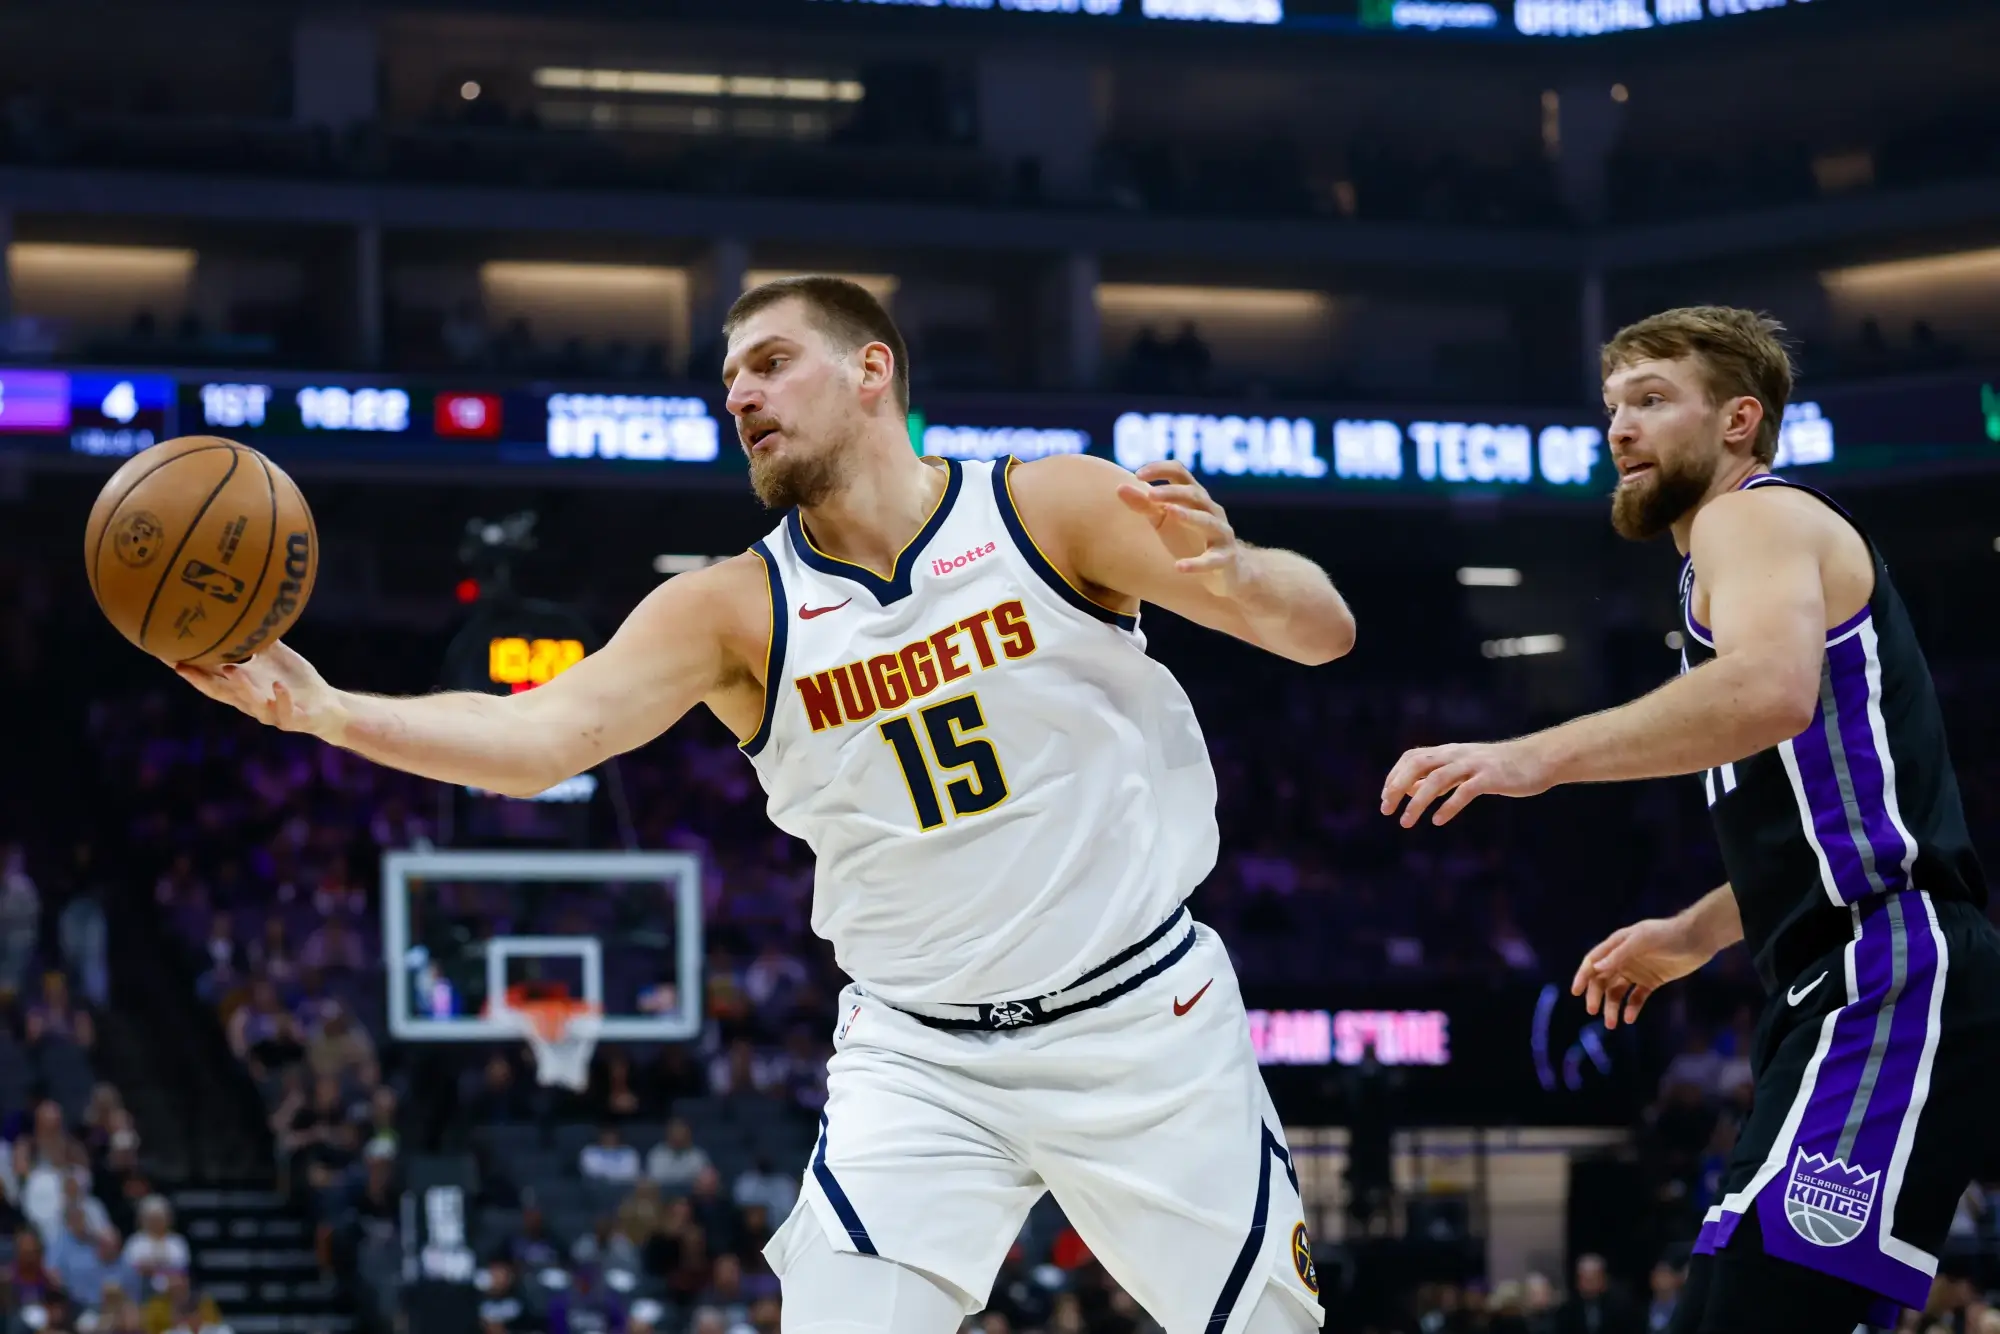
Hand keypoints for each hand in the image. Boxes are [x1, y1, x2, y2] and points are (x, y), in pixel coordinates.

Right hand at [170, 642, 340, 738]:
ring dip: (240, 687)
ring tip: (232, 669)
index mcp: (243, 688)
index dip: (188, 668)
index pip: (209, 678)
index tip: (165, 653)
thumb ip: (258, 640)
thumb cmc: (295, 681)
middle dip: (199, 680)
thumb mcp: (275, 657)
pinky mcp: (293, 719)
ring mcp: (270, 712)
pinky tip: (278, 687)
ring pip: (250, 703)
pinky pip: (285, 712)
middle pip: (219, 693)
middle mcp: (251, 702)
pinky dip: (281, 699)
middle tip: (180, 665)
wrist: (326, 708)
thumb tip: (245, 610)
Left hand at [1115, 461, 1243, 596]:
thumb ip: (1145, 505)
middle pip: (1194, 494)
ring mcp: (1221, 534)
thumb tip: (1119, 488)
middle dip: (1172, 493)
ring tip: (1170, 513)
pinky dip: (1196, 564)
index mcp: (1195, 498)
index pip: (1180, 473)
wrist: (1227, 571)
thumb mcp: (1164, 521)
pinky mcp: (1225, 559)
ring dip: (1189, 516)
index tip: (1138, 474)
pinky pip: (1212, 560)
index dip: (1161, 469)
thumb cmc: (1190, 540)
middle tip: (1150, 494)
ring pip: (1208, 521)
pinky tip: (1179, 567)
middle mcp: (1211, 511)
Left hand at [1379, 739, 1552, 826]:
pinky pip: (1464, 791)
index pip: (1411, 757)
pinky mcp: (1490, 778)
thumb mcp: (1464, 769)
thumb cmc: (1499, 768)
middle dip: (1397, 786)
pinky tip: (1438, 820)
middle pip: (1417, 764)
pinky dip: (1448, 806)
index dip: (1394, 776)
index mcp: (1448, 752)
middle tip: (1386, 810)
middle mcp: (1456, 755)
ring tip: (1405, 822)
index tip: (1385, 798)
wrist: (1538, 760)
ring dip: (1417, 802)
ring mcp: (1473, 765)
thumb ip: (1438, 777)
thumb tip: (1410, 789)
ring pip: (1436, 779)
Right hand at [1571, 917, 1713, 1028]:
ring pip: (1618, 992)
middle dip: (1596, 996)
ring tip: (1612, 1024)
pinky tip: (1629, 1018)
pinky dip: (1631, 1008)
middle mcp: (1623, 959)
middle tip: (1593, 1011)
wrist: (1697, 939)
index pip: (1593, 962)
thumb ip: (1619, 954)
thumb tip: (1596, 968)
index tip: (1576, 992)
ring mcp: (1637, 971)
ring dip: (1612, 1006)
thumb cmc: (1667, 935)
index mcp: (1617, 945)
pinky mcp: (1652, 981)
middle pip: (1603, 980)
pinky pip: (1637, 997)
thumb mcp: (1642, 940)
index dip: (1583, 976)